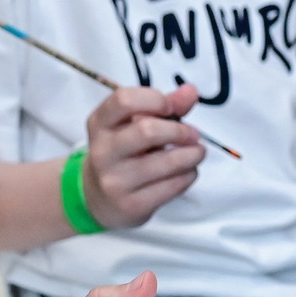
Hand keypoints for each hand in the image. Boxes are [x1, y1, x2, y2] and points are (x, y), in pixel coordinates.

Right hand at [80, 84, 204, 230]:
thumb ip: (163, 106)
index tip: (169, 108)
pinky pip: (172, 186)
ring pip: (166, 162)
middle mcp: (102, 152)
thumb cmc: (122, 153)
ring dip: (192, 155)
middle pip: (147, 131)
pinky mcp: (132, 205)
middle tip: (194, 135)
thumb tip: (191, 91)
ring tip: (197, 153)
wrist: (98, 200)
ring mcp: (115, 181)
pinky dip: (189, 175)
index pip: (123, 100)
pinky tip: (188, 172)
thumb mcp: (131, 126)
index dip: (154, 99)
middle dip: (180, 131)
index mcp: (99, 124)